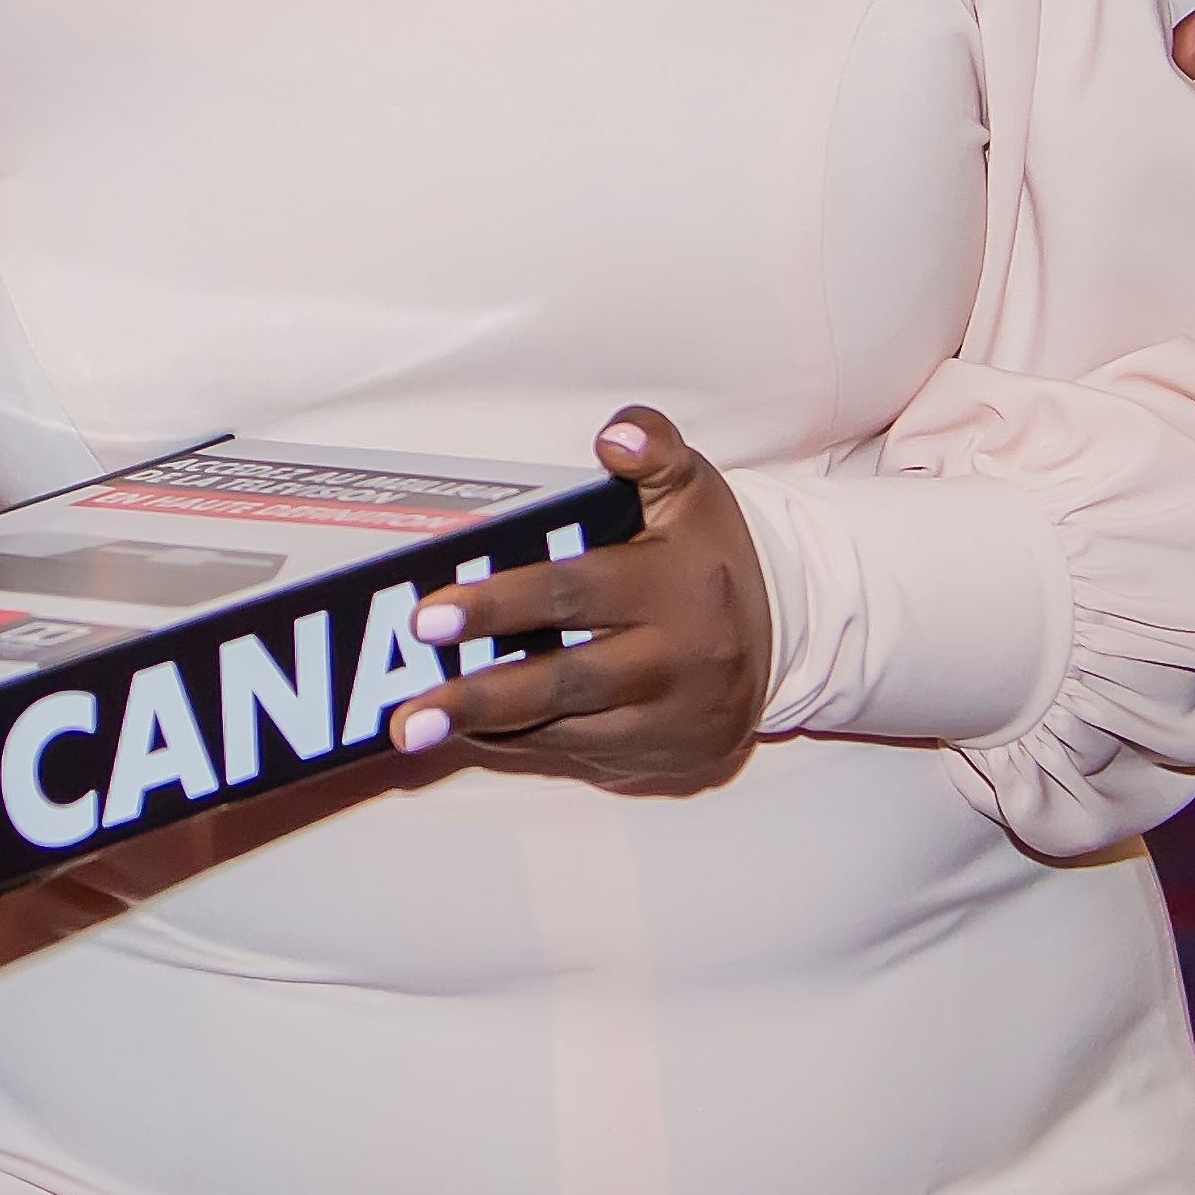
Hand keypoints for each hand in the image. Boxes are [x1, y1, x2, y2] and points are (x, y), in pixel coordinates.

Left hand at [398, 410, 768, 793]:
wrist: (785, 636)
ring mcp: (672, 718)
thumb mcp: (693, 488)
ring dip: (489, 730)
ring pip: (569, 731)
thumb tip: (612, 437)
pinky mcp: (666, 758)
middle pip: (567, 681)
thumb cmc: (710, 552)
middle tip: (409, 715)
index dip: (501, 606)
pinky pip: (582, 755)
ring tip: (417, 729)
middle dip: (482, 697)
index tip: (430, 617)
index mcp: (675, 585)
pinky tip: (470, 732)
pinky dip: (523, 744)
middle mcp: (677, 659)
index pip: (576, 594)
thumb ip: (653, 449)